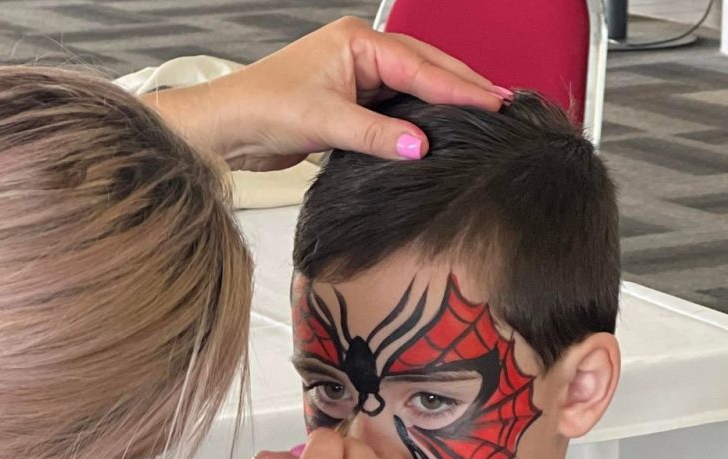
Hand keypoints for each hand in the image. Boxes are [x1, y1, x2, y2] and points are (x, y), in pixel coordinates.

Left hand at [148, 17, 507, 169]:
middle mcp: (359, 54)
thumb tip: (420, 146)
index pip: (419, 66)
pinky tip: (436, 134)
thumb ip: (374, 135)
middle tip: (502, 105)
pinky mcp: (347, 106)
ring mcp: (354, 79)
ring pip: (410, 91)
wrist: (225, 128)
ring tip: (481, 118)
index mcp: (357, 42)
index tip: (493, 103)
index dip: (458, 87)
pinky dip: (414, 122)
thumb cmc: (261, 109)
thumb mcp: (323, 122)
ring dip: (440, 105)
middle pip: (423, 69)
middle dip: (461, 87)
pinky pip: (391, 111)